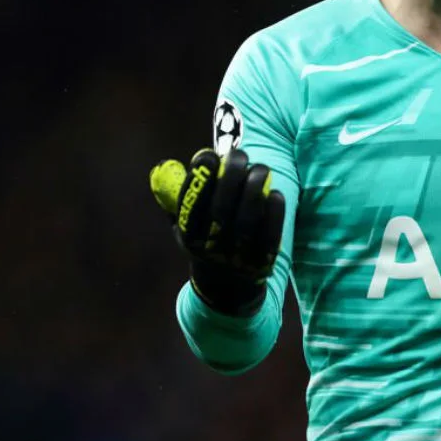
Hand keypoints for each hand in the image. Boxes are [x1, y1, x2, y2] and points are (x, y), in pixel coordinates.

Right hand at [150, 148, 285, 315]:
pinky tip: (275, 193)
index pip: (191, 204)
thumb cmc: (205, 239)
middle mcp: (211, 249)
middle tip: (239, 154)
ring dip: (255, 188)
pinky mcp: (262, 263)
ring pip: (247, 219)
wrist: (226, 286)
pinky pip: (270, 234)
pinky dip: (274, 212)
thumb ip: (176, 196)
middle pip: (221, 209)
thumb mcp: (183, 224)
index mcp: (189, 237)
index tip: (208, 154)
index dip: (199, 177)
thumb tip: (165, 166)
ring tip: (260, 169)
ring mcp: (237, 258)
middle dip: (231, 175)